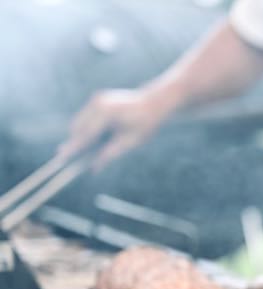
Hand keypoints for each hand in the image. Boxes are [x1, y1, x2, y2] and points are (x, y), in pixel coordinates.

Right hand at [59, 87, 176, 169]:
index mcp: (106, 113)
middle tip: (65, 159)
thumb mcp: (130, 142)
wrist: (154, 103)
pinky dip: (86, 128)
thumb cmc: (145, 124)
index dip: (74, 147)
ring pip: (79, 122)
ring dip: (80, 136)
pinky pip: (86, 117)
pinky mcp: (97, 99)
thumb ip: (110, 154)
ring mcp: (96, 99)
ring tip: (78, 151)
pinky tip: (91, 139)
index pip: (85, 134)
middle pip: (78, 127)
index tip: (62, 158)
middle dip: (74, 142)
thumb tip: (94, 168)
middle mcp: (98, 103)